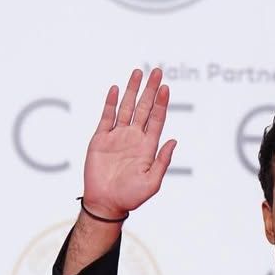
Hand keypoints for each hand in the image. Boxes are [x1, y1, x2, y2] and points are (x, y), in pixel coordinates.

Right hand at [82, 67, 176, 218]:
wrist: (106, 203)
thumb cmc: (131, 197)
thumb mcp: (152, 182)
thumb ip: (162, 161)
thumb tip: (173, 140)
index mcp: (147, 147)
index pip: (156, 119)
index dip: (161, 103)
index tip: (165, 87)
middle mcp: (133, 138)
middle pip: (144, 108)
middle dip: (150, 90)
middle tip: (156, 71)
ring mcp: (117, 136)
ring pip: (126, 107)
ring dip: (132, 90)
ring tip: (138, 72)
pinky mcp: (101, 138)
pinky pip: (107, 116)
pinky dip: (111, 102)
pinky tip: (116, 89)